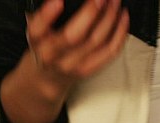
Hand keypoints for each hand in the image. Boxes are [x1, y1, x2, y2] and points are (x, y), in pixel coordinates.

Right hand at [0, 0, 128, 122]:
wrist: (48, 78)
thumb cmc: (45, 47)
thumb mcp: (37, 30)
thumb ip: (47, 14)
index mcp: (36, 41)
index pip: (37, 28)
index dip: (48, 14)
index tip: (58, 1)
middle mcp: (52, 55)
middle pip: (73, 36)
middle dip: (90, 13)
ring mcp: (72, 65)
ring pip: (95, 41)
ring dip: (109, 18)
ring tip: (114, 2)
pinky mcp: (89, 69)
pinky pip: (110, 51)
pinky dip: (120, 32)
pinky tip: (123, 17)